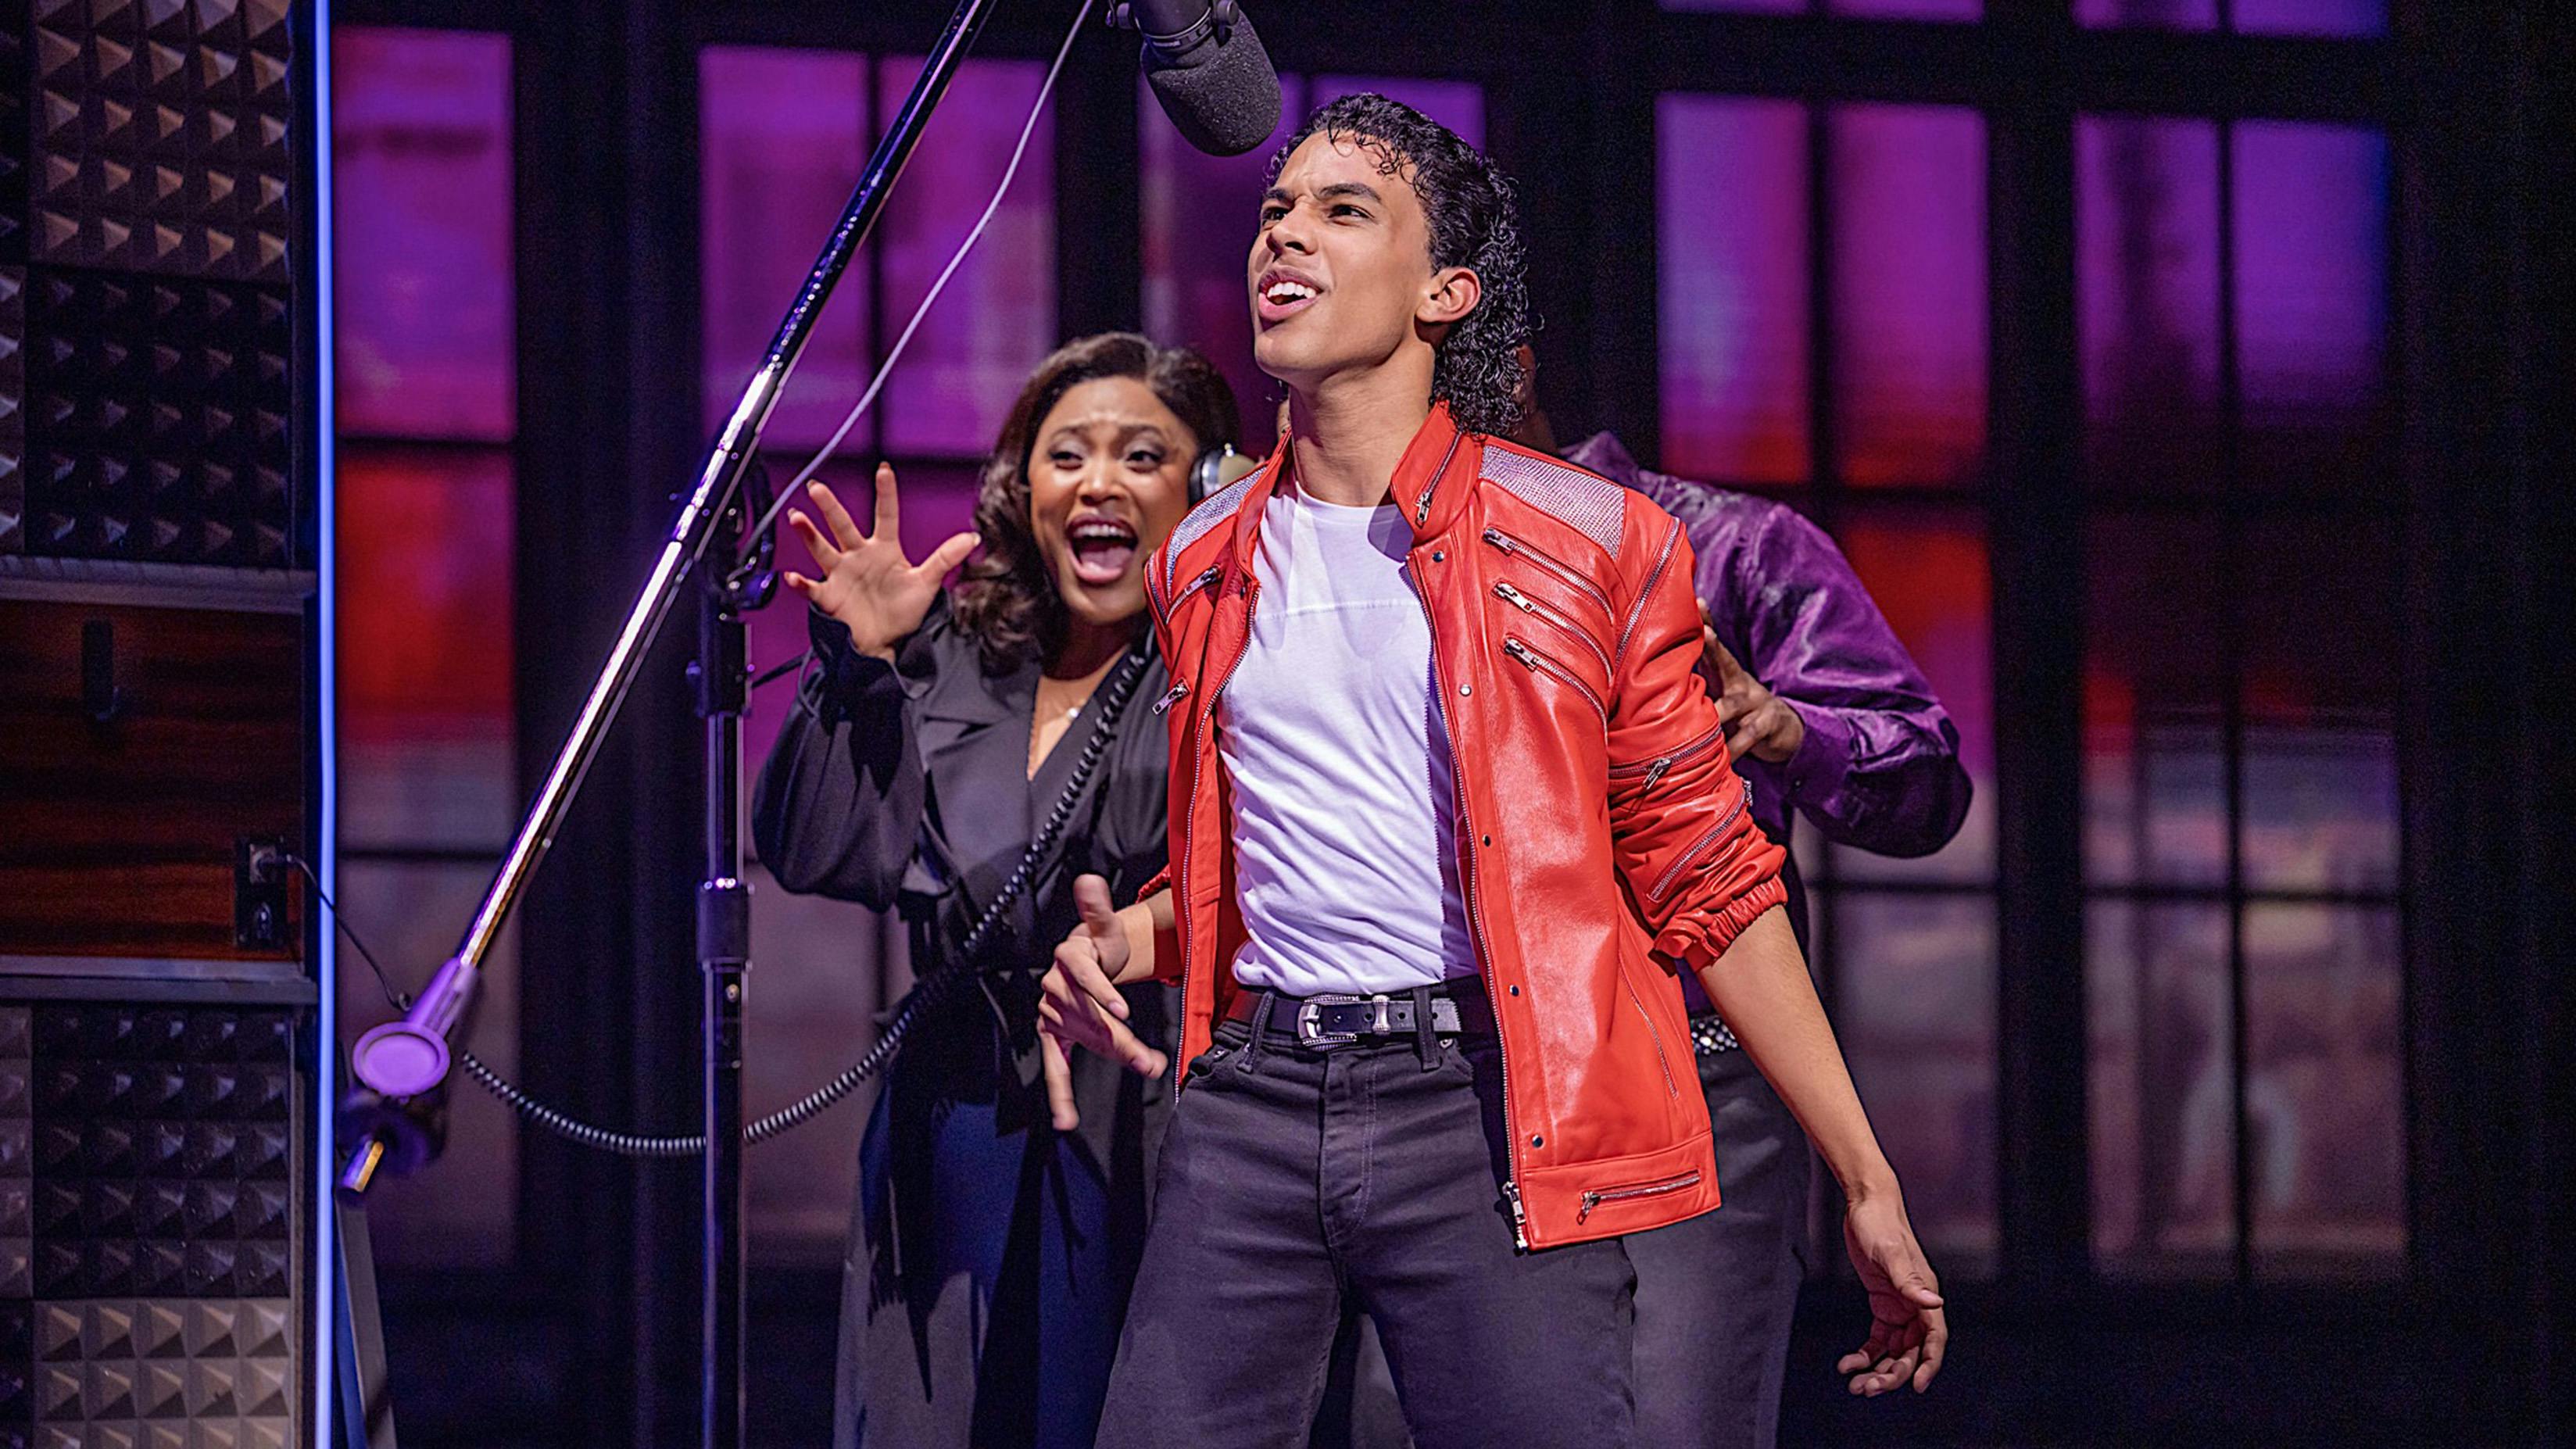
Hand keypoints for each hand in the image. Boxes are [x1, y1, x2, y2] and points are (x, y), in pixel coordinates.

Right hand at [782, 462, 979, 660]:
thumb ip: (946, 558)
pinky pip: (812, 588)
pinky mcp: (829, 596)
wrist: (886, 643)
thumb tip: (972, 538)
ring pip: (822, 549)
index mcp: (884, 549)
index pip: (885, 515)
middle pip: (843, 526)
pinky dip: (801, 583)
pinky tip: (793, 576)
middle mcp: (859, 556)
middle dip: (830, 507)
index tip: (884, 469)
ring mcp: (842, 574)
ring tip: (797, 518)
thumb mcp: (927, 584)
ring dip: (809, 535)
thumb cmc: (904, 612)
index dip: (885, 493)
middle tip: (817, 488)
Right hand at [1037, 874, 1167, 1131]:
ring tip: (1147, 1068)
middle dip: (1120, 1038)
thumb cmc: (1098, 940)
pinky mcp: (1055, 1036)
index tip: (1123, 1012)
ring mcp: (1054, 1015)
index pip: (1084, 974)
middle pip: (1090, 1017)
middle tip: (1149, 1060)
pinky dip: (1060, 1094)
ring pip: (1088, 1040)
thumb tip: (1088, 880)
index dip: (1103, 993)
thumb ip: (1097, 907)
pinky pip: (1056, 1067)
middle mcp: (1055, 986)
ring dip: (1116, 1055)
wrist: (1085, 957)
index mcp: (1068, 956)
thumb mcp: (1103, 923)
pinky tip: (1066, 1119)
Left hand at [1701, 602, 1804, 764]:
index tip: (1697, 603)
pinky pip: (1747, 737)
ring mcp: (1755, 701)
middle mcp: (1738, 681)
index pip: (1712, 643)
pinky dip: (1733, 748)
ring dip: (1718, 710)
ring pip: (1733, 704)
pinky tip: (1722, 755)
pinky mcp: (1767, 724)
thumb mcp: (1720, 689)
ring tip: (1707, 714)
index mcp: (1723, 671)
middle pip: (1726, 660)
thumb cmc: (1737, 707)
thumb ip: (1695, 676)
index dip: (1705, 622)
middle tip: (1705, 633)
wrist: (1780, 729)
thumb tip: (1657, 664)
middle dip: (1714, 646)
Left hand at [1837, 1190, 1947, 1395]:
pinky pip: (1877, 1340)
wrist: (1865, 1205)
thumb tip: (1935, 1304)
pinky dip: (1864, 1355)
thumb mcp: (1892, 1254)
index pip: (1934, 1340)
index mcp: (1925, 1295)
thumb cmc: (1880, 1225)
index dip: (1928, 1365)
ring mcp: (1899, 1307)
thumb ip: (1910, 1282)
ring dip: (1877, 1370)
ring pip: (1893, 1351)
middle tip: (1867, 1390)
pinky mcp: (1882, 1305)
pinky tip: (1847, 1365)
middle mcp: (1916, 1306)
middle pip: (1910, 1352)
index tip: (1915, 1387)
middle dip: (1891, 1374)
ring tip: (1855, 1386)